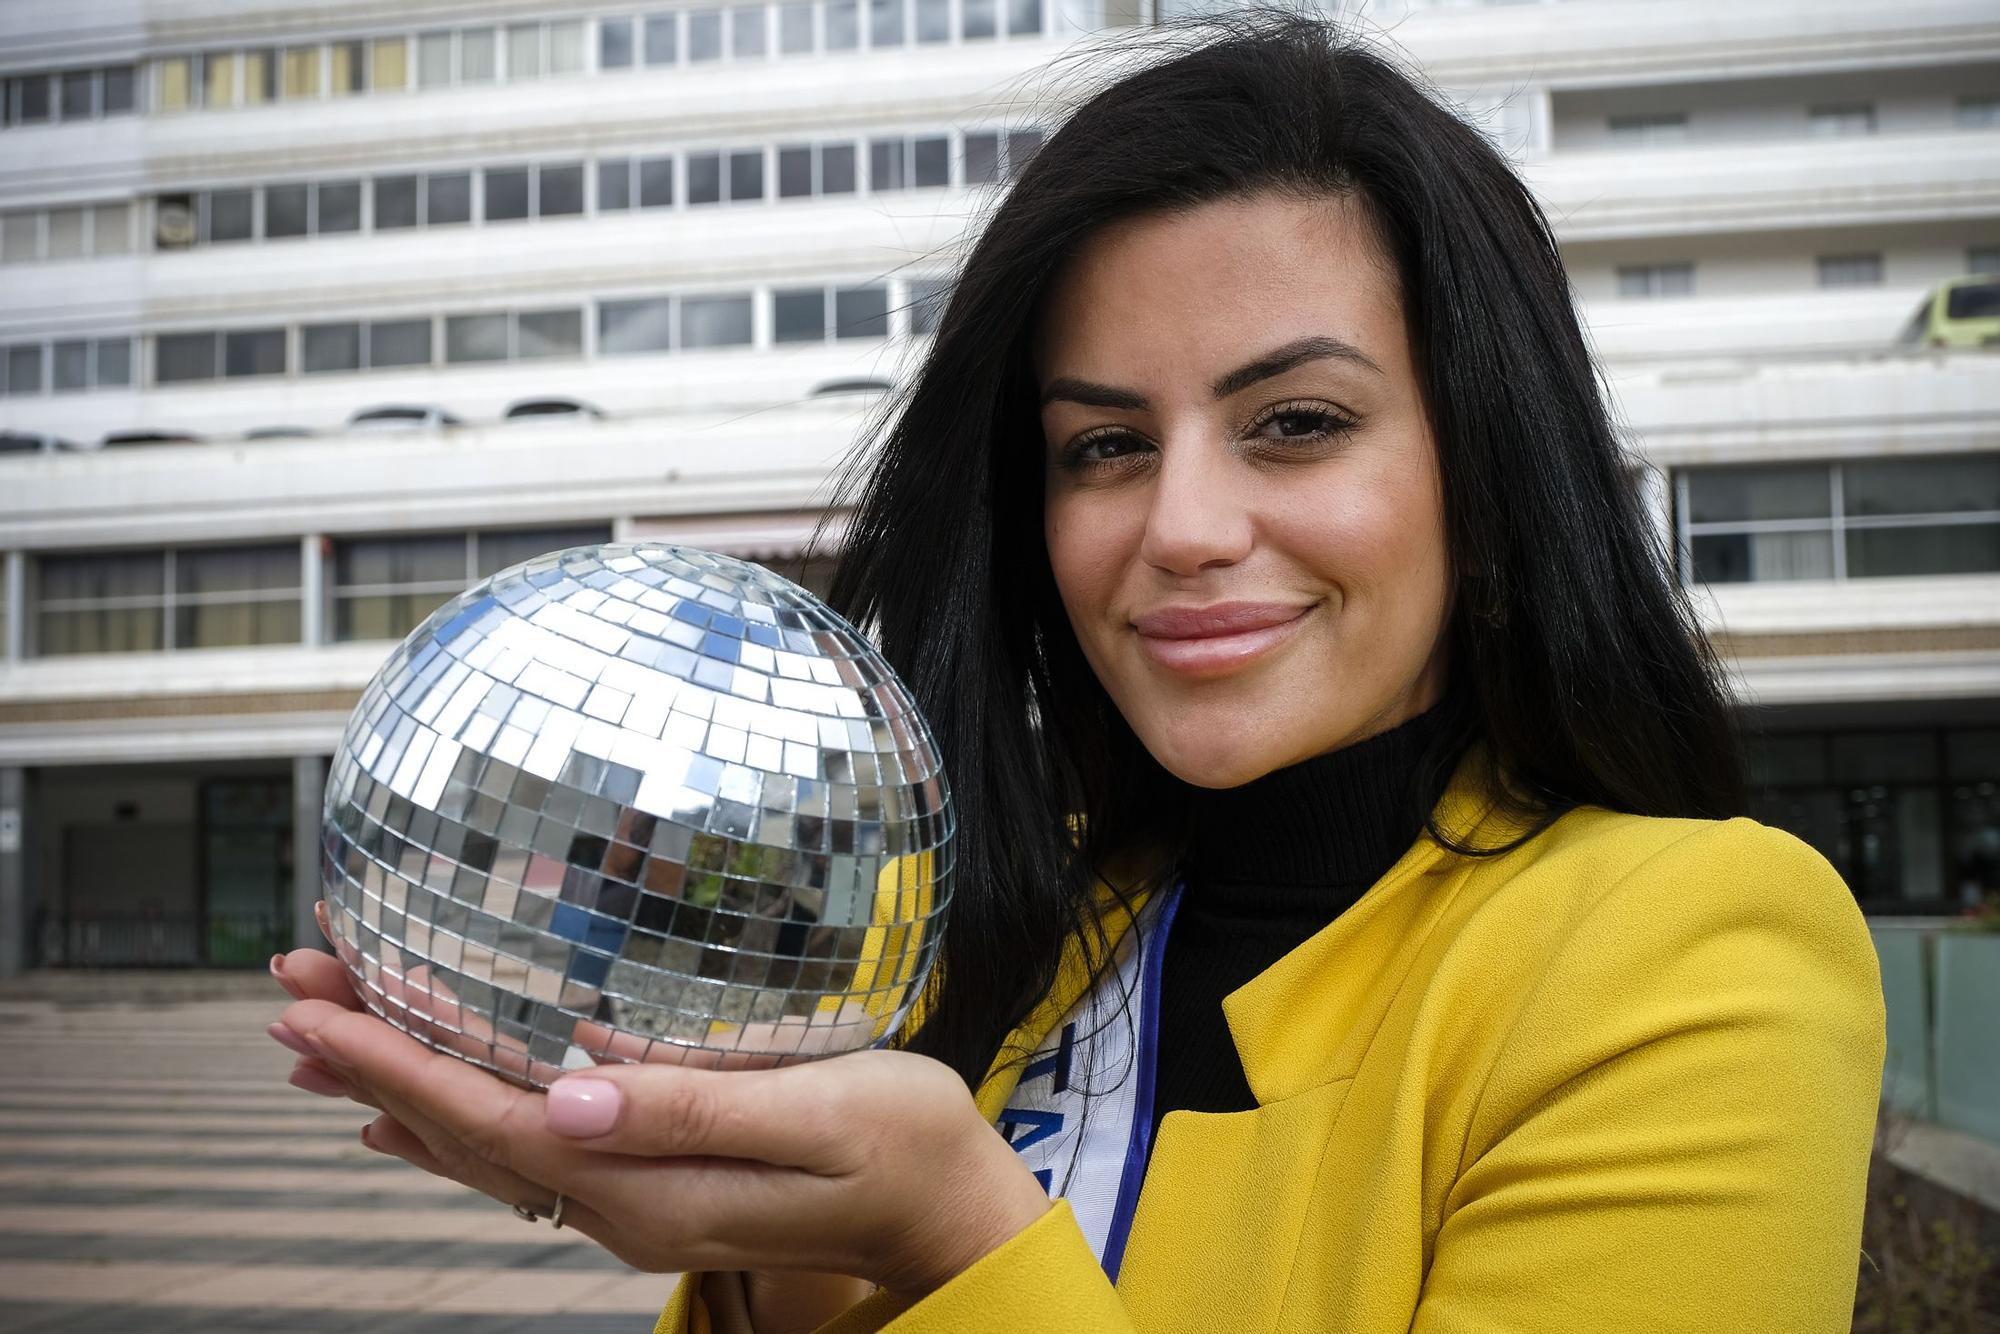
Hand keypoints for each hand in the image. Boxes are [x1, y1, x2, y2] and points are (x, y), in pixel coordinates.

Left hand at [268, 916, 1050, 1301]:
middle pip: (467, 1132)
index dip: (398, 1063)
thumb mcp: (818, 1115)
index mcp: (651, 1187)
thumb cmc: (903, 1145)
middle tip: (291, 988)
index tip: (319, 1009)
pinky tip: (411, 1116)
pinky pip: (523, 1155)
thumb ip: (694, 1109)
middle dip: (371, 1058)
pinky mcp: (650, 1185)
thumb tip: (565, 1095)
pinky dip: (453, 1125)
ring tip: (321, 1037)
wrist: (948, 1211)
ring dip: (397, 1086)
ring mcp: (631, 1203)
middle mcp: (621, 1205)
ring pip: (484, 1144)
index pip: (494, 1122)